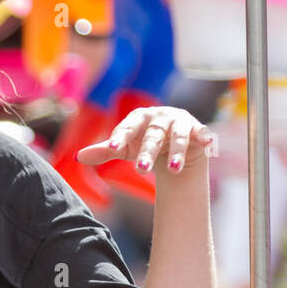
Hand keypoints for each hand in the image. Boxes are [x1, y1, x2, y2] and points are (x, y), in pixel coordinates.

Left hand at [75, 105, 215, 177]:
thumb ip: (103, 151)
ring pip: (178, 137)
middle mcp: (161, 117)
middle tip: (140, 170)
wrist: (172, 146)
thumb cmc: (143, 143)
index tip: (112, 148)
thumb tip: (77, 157)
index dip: (120, 136)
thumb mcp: (125, 148)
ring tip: (173, 169)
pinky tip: (209, 143)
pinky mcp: (199, 130)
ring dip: (177, 152)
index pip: (128, 125)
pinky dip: (206, 137)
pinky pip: (202, 133)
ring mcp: (181, 122)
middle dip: (147, 152)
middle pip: (153, 135)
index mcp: (140, 117)